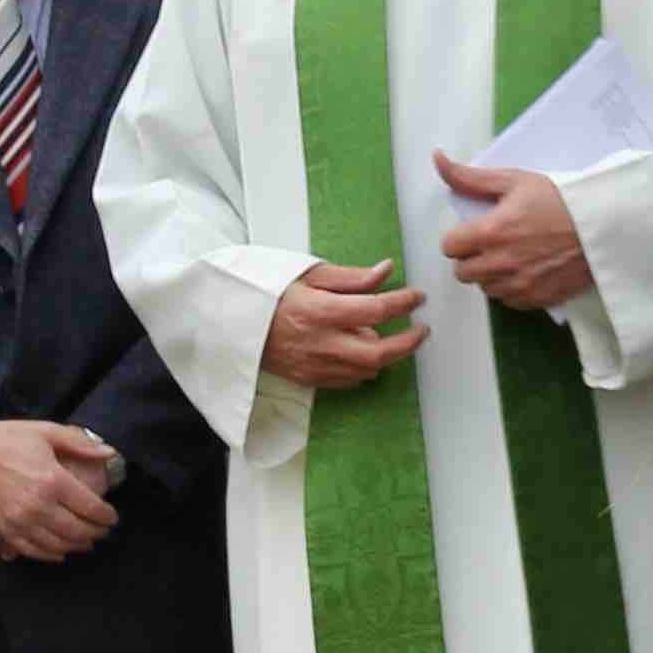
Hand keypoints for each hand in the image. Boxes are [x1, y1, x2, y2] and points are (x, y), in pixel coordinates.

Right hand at [0, 420, 121, 561]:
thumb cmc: (7, 439)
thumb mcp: (46, 432)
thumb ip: (79, 444)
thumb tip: (109, 452)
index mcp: (53, 481)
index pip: (91, 508)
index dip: (106, 516)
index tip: (112, 517)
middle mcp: (39, 506)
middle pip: (77, 531)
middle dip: (95, 533)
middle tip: (102, 531)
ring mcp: (20, 522)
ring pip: (58, 545)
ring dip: (76, 546)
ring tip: (85, 542)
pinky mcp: (4, 530)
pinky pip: (32, 551)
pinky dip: (50, 555)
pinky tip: (59, 552)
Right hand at [262, 259, 427, 389]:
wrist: (232, 320)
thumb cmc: (269, 292)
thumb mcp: (309, 274)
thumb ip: (351, 277)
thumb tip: (385, 271)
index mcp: (320, 311)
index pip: (374, 310)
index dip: (403, 303)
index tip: (417, 297)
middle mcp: (320, 343)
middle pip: (378, 351)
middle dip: (407, 343)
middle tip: (420, 330)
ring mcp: (314, 365)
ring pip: (366, 370)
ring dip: (385, 355)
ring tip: (390, 338)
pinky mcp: (309, 378)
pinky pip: (348, 381)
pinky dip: (364, 369)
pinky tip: (365, 353)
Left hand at [433, 153, 595, 311]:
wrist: (604, 226)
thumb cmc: (560, 199)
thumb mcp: (515, 181)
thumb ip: (471, 177)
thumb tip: (438, 160)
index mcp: (490, 232)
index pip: (449, 247)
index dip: (460, 237)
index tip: (477, 230)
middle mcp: (499, 264)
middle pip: (462, 272)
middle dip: (472, 257)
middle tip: (495, 243)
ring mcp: (518, 285)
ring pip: (484, 288)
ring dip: (491, 274)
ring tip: (513, 255)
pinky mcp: (536, 300)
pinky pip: (508, 301)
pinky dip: (512, 288)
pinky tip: (528, 269)